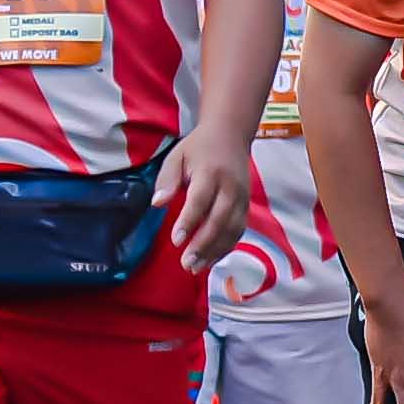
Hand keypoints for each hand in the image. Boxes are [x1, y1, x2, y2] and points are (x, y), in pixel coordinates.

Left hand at [154, 125, 253, 274]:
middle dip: (203, 244)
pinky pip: (238, 231)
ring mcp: (242, 198)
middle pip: (219, 219)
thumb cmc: (199, 148)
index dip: (189, 221)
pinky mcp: (246, 206)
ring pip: (231, 229)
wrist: (231, 135)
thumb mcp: (177, 156)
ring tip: (196, 268)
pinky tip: (211, 259)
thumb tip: (157, 204)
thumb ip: (166, 180)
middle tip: (186, 263)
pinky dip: (226, 247)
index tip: (176, 240)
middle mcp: (230, 187)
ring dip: (215, 251)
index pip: (200, 200)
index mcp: (211, 172)